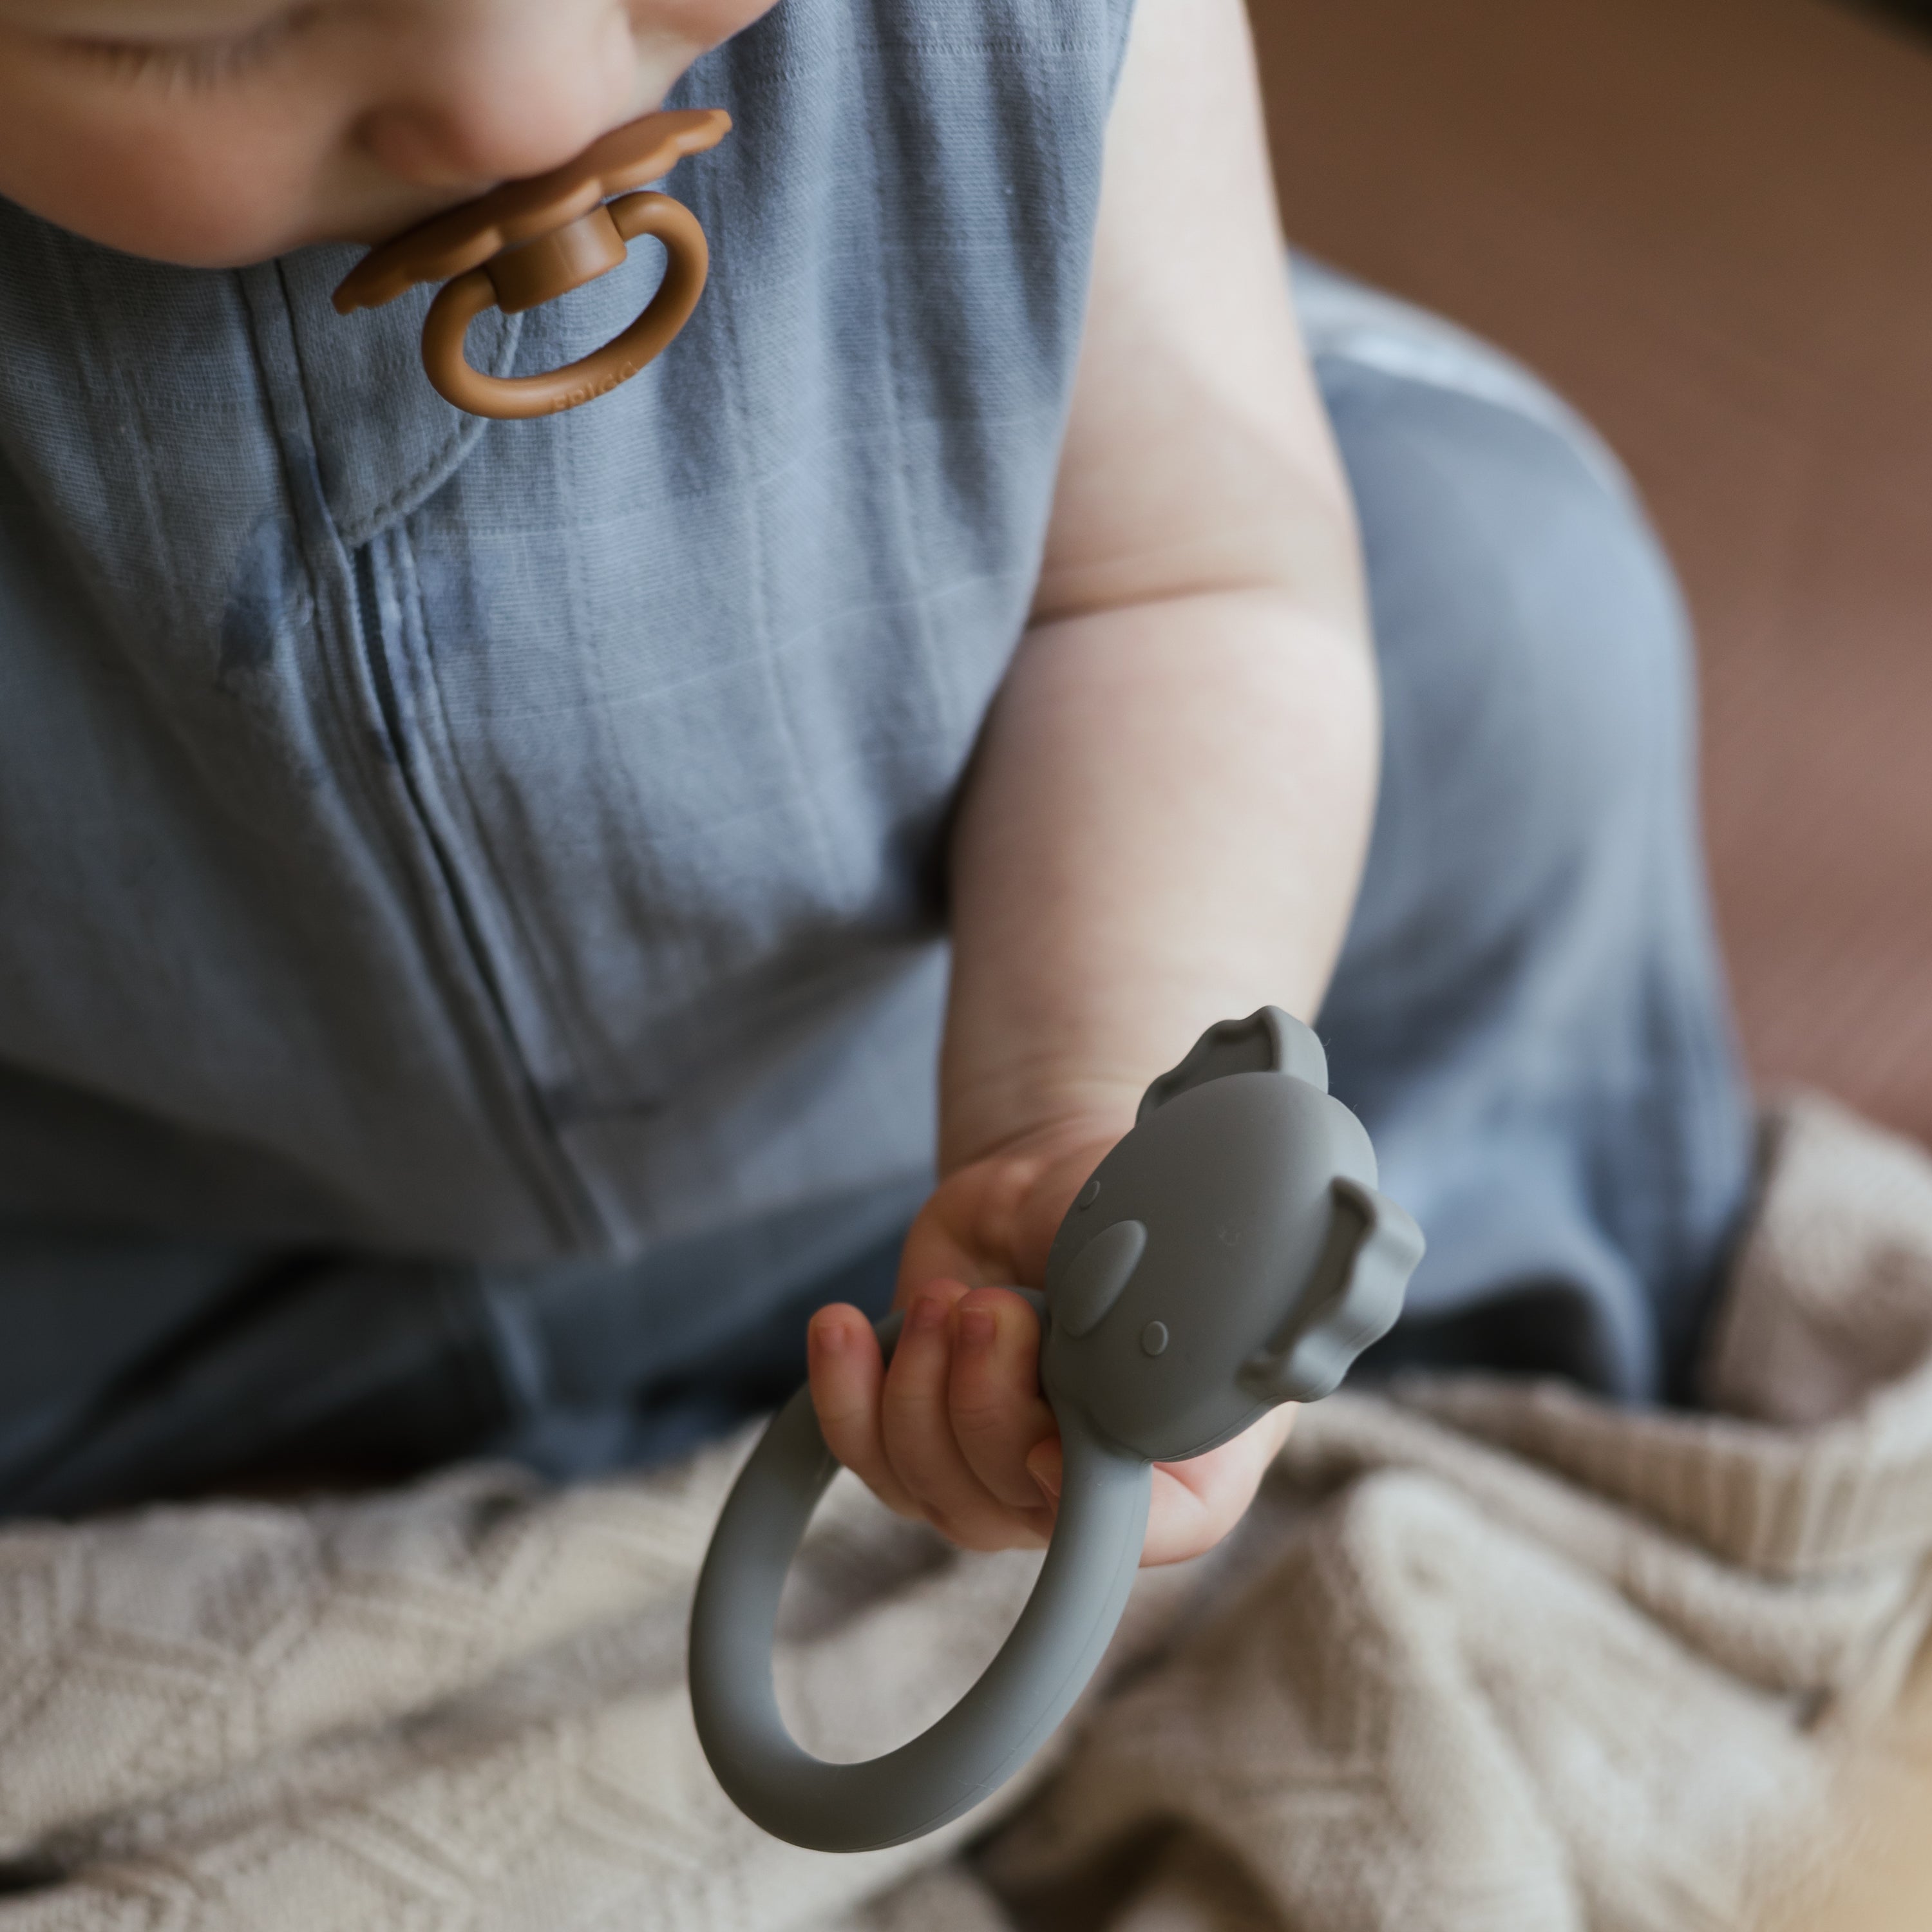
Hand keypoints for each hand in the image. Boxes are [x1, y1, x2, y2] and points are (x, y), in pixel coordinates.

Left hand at [805, 1120, 1294, 1566]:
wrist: (1048, 1189)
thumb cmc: (1120, 1214)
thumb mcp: (1153, 1244)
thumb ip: (1142, 1311)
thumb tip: (1081, 1362)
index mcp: (1195, 1438)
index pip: (1175, 1526)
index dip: (1105, 1512)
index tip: (1048, 1448)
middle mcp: (1095, 1482)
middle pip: (1020, 1505)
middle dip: (985, 1400)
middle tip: (987, 1306)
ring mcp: (1000, 1475)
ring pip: (931, 1485)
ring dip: (919, 1384)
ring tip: (943, 1296)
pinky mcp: (921, 1444)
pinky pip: (865, 1455)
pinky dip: (844, 1391)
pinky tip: (843, 1327)